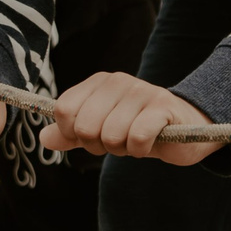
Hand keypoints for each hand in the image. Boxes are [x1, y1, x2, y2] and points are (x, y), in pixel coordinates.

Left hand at [47, 72, 222, 166]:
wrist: (186, 128)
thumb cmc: (138, 127)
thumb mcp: (100, 130)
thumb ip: (71, 134)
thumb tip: (44, 139)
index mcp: (98, 82)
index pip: (63, 110)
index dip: (72, 133)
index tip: (91, 136)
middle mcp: (118, 81)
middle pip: (85, 127)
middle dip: (99, 145)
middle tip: (118, 141)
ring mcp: (141, 91)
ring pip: (111, 136)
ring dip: (122, 150)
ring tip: (135, 140)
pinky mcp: (162, 107)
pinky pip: (136, 138)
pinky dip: (139, 150)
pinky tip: (148, 144)